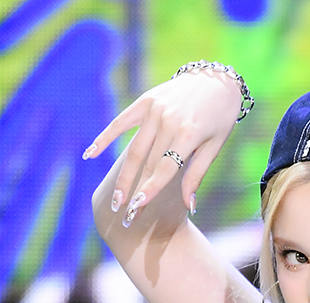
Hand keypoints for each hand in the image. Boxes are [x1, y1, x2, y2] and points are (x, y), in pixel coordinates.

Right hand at [83, 68, 242, 214]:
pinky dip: (105, 137)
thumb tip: (190, 207)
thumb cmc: (220, 118)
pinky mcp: (145, 102)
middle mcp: (168, 121)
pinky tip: (90, 153)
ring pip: (134, 150)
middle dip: (135, 191)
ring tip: (116, 200)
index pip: (165, 169)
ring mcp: (154, 110)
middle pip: (147, 164)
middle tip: (126, 216)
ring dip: (123, 177)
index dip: (150, 190)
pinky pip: (121, 122)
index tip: (137, 209)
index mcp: (188, 133)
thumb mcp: (215, 146)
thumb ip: (197, 175)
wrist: (217, 79)